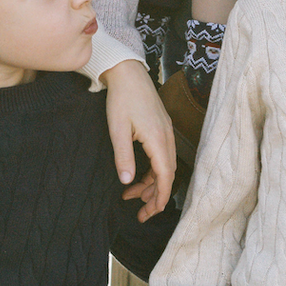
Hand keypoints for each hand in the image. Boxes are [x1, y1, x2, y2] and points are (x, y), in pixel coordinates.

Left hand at [102, 61, 174, 216]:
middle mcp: (167, 137)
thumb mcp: (117, 129)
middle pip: (167, 174)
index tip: (151, 212)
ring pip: (164, 166)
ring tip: (131, 195)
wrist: (127, 72)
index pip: (165, 176)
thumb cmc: (121, 98)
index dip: (160, 197)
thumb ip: (123, 156)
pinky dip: (152, 169)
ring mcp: (165, 132)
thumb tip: (127, 181)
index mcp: (158, 139)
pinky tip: (137, 175)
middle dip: (155, 195)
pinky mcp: (160, 128)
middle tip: (140, 212)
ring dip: (151, 183)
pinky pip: (161, 155)